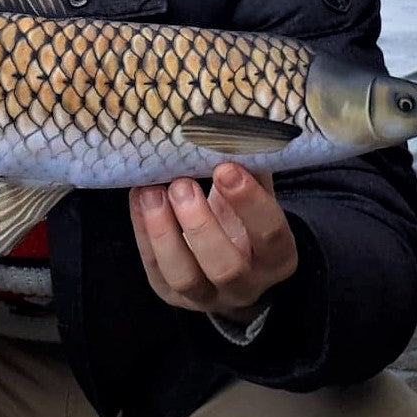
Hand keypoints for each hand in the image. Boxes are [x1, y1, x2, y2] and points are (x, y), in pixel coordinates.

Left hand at [129, 163, 296, 321]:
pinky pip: (154, 268)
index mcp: (277, 257)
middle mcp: (246, 285)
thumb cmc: (241, 213)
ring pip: (184, 277)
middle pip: (226, 267)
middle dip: (200, 224)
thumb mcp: (256, 191)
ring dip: (163, 232)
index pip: (270, 235)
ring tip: (150, 189)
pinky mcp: (170, 294)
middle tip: (181, 183)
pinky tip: (139, 196)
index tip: (225, 168)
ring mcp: (206, 296)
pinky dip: (142, 231)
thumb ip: (249, 163)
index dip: (249, 203)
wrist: (229, 256)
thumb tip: (234, 121)